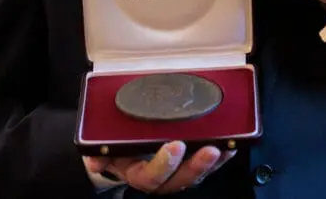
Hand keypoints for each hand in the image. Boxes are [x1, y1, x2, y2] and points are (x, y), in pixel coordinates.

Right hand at [83, 141, 233, 193]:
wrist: (116, 151)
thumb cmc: (114, 147)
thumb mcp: (102, 150)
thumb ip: (98, 153)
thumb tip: (94, 160)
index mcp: (137, 173)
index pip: (150, 177)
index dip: (163, 165)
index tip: (174, 147)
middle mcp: (160, 178)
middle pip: (180, 179)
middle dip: (196, 166)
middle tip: (209, 149)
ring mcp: (177, 172)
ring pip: (196, 174)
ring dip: (212, 164)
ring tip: (225, 148)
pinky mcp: (190, 162)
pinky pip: (208, 165)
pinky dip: (221, 157)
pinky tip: (231, 145)